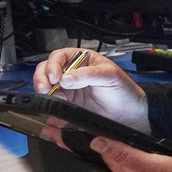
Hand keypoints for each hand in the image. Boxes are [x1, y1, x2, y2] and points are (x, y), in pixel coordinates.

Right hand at [33, 48, 150, 132]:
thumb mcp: (110, 76)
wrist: (129, 114)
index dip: (54, 65)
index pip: (60, 56)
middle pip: (47, 69)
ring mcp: (69, 88)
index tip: (55, 76)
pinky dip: (49, 104)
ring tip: (54, 97)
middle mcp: (73, 72)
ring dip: (44, 91)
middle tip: (46, 88)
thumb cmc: (124, 90)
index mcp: (83, 59)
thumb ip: (88, 75)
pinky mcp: (68, 103)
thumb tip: (66, 78)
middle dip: (43, 77)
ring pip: (46, 85)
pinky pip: (52, 101)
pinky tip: (54, 107)